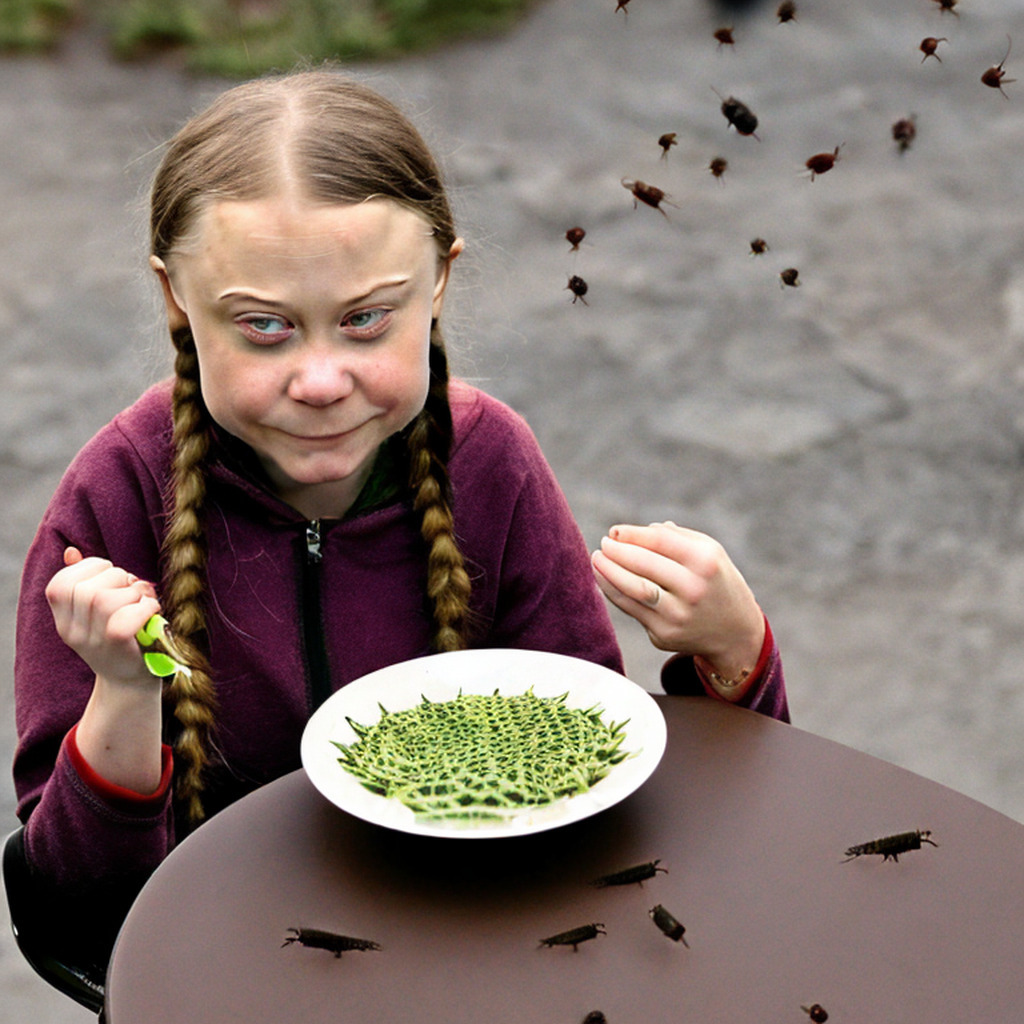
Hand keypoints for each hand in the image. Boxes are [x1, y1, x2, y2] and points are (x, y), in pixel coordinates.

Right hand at [45, 547, 161, 686]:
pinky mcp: (117, 647)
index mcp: (64, 621)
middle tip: (132, 588)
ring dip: (133, 591)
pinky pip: (125, 617)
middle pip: (86, 588)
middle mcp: (73, 632)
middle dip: (116, 577)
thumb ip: (86, 582)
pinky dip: (145, 607)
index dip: (87, 568)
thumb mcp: (99, 613)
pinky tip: (152, 612)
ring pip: (104, 599)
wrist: (132, 684)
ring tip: (144, 600)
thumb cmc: (123, 640)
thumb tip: (72, 551)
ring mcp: (93, 642)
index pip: (59, 585)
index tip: (109, 574)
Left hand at [591, 522, 764, 679]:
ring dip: (608, 572)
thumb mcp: (709, 553)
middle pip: (643, 564)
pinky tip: (604, 579)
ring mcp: (678, 615)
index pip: (659, 541)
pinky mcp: (664, 634)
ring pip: (633, 588)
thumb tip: (630, 532)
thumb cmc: (715, 582)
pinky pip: (631, 609)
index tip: (614, 531)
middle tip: (603, 544)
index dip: (632, 534)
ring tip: (597, 558)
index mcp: (705, 561)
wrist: (734, 632)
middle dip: (616, 551)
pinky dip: (612, 591)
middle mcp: (693, 589)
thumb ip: (674, 537)